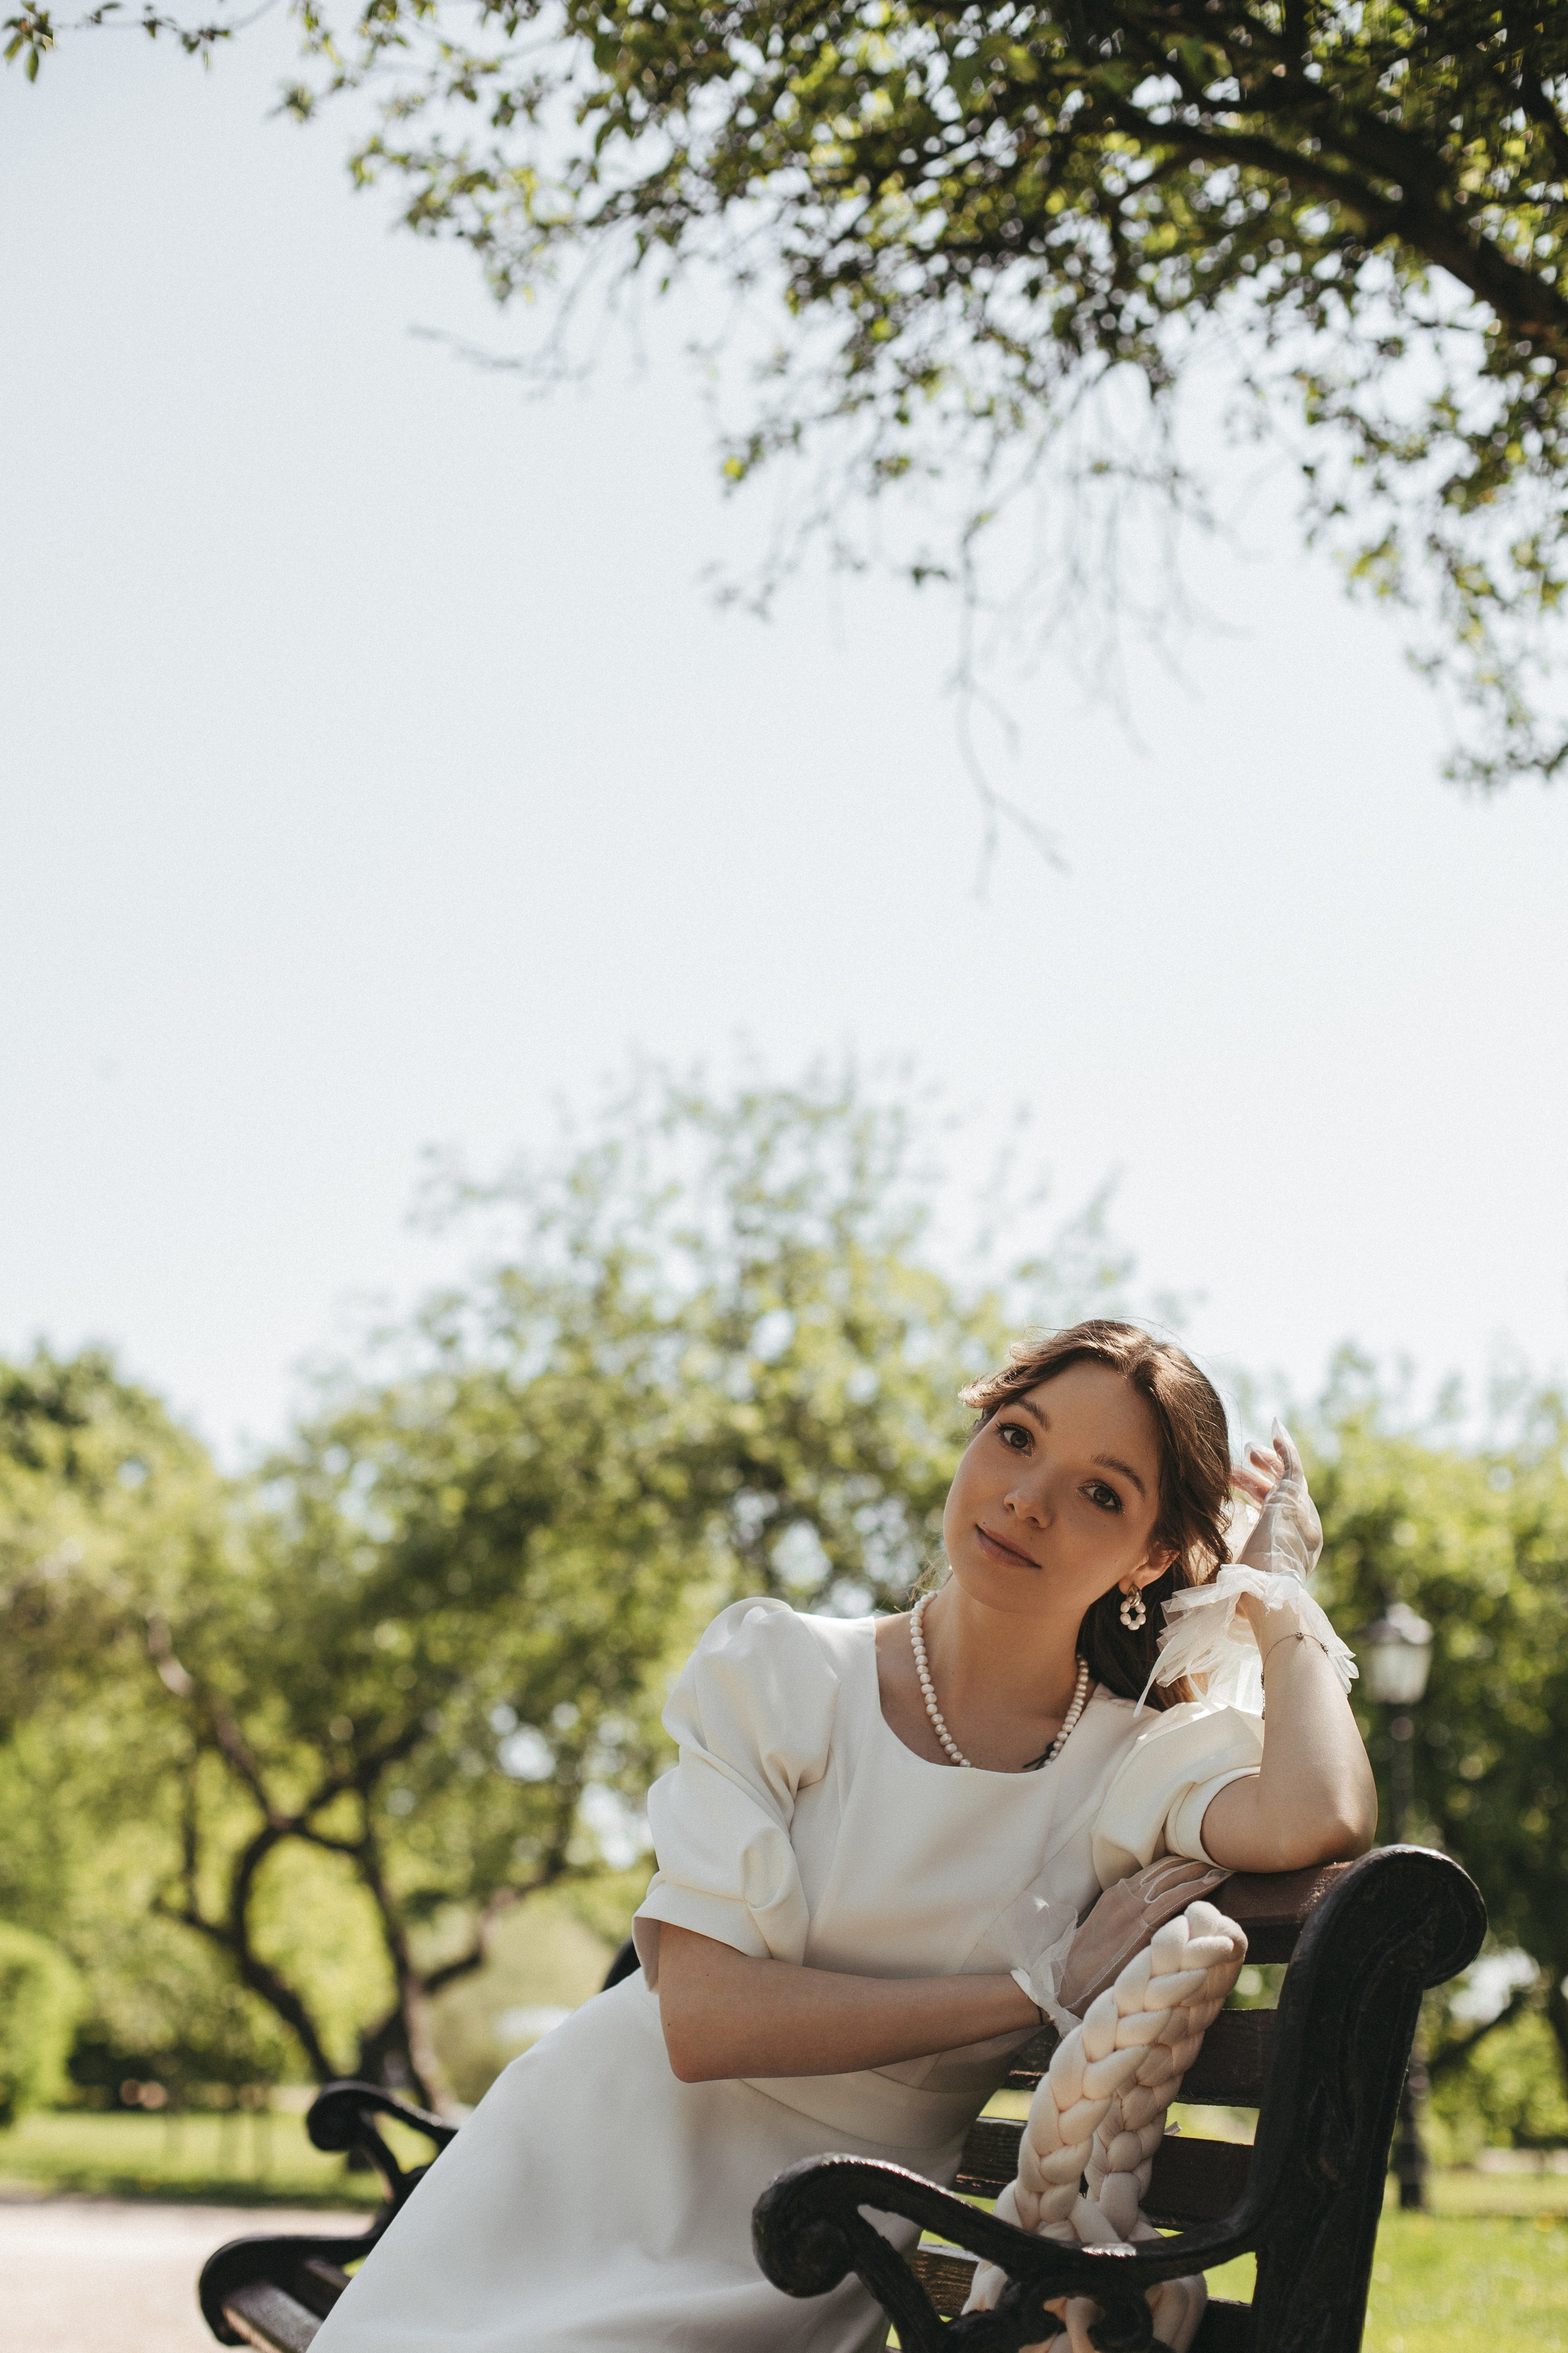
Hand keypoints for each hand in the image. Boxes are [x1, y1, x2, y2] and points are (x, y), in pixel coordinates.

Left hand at [1231, 1424, 1322, 1629]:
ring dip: (1267, 1462)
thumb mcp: (1242, 1571)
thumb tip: (1210, 1566)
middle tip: (1239, 1464)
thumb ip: (1235, 1561)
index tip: (1239, 1488)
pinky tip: (1275, 1429)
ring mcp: (1302, 1515)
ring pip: (1286, 1479)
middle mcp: (1303, 1530)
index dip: (1257, 1496)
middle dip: (1259, 1477)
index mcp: (1293, 1548)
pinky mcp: (1294, 1501)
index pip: (1276, 1514)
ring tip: (1248, 1448)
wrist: (1267, 1595)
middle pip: (1281, 1494)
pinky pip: (1292, 1467)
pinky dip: (1285, 1448)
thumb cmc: (1249, 1594)